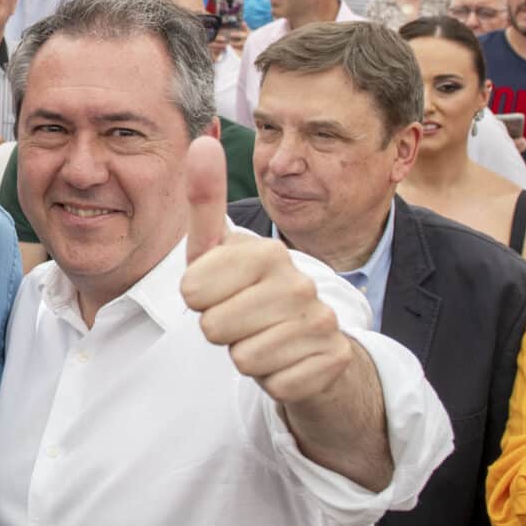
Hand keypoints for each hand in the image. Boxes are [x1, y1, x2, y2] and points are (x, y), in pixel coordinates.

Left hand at [178, 137, 354, 403]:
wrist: (309, 343)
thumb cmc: (251, 293)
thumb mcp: (219, 251)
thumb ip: (206, 200)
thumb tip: (202, 141)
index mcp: (266, 252)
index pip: (192, 291)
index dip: (196, 300)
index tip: (218, 292)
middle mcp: (300, 283)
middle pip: (214, 328)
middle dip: (219, 330)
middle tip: (242, 320)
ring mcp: (322, 322)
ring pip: (245, 358)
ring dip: (246, 356)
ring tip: (262, 338)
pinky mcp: (333, 361)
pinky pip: (275, 384)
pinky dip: (274, 380)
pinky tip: (286, 360)